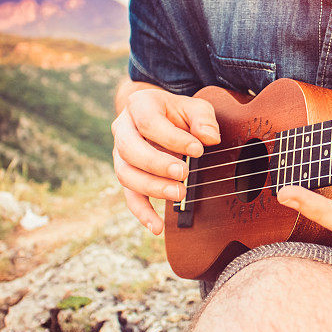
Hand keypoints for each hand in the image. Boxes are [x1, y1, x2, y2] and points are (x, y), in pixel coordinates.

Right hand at [111, 88, 219, 233]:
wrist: (161, 116)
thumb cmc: (180, 113)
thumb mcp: (196, 108)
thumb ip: (204, 119)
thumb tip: (210, 138)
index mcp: (138, 105)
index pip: (149, 122)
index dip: (173, 138)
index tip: (198, 150)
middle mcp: (122, 128)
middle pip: (129, 149)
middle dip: (156, 164)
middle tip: (184, 174)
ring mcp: (120, 153)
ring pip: (126, 174)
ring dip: (152, 187)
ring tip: (180, 194)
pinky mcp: (127, 175)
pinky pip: (129, 196)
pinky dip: (142, 213)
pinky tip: (157, 227)